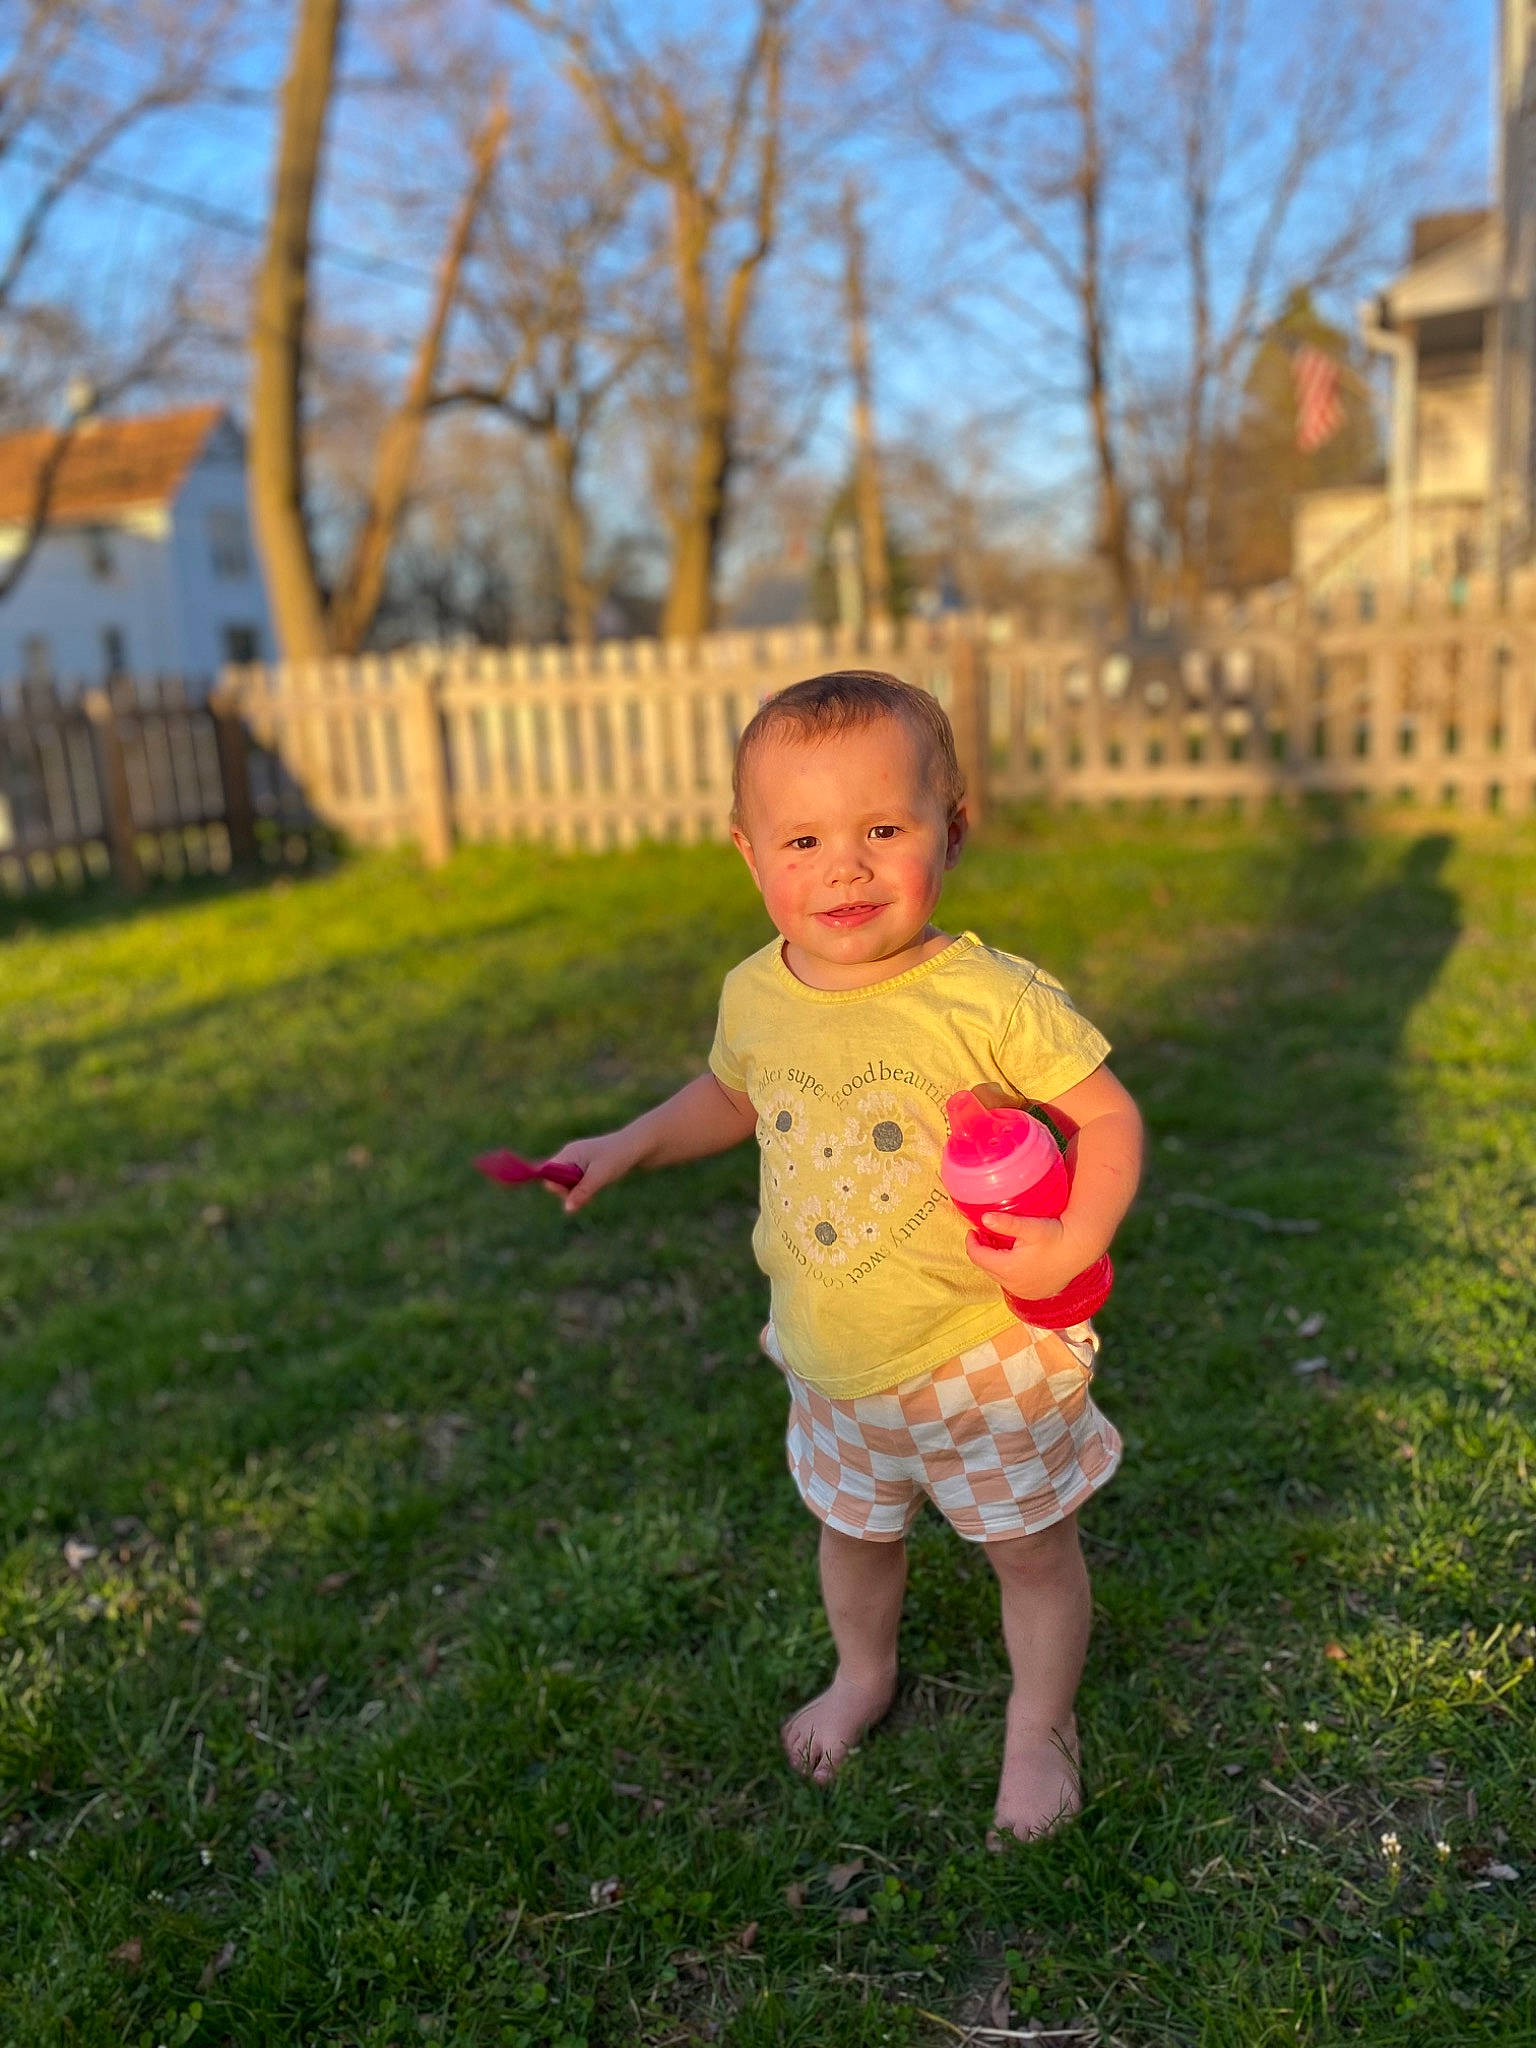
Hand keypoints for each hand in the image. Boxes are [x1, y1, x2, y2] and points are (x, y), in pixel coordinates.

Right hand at [544, 1128, 641, 1213]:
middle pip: (556, 1181)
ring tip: (596, 1187)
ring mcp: (579, 1162)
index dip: (555, 1185)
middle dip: (568, 1191)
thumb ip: (582, 1192)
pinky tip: (598, 1186)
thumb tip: (567, 1209)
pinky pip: (578, 1184)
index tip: (570, 1192)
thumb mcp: (599, 1176)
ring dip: (578, 1192)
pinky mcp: (588, 1168)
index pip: (548, 1172)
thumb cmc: (619, 1156)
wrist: (641, 1146)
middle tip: (587, 1192)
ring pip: (568, 1185)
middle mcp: (571, 1156)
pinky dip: (586, 1189)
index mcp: (569, 1153)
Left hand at [964, 1210, 1097, 1301]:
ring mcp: (1024, 1292)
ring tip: (999, 1245)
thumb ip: (1006, 1223)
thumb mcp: (1029, 1227)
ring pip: (998, 1277)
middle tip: (985, 1235)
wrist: (1080, 1249)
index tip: (972, 1230)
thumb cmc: (1056, 1235)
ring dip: (995, 1262)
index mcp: (1008, 1269)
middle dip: (983, 1252)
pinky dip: (1008, 1272)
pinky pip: (1012, 1284)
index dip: (971, 1243)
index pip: (977, 1257)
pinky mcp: (1034, 1295)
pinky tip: (1014, 1259)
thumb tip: (984, 1218)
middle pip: (987, 1268)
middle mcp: (1013, 1285)